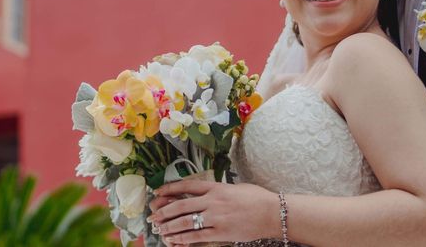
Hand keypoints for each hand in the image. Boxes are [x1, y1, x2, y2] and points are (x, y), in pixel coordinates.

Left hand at [149, 180, 277, 245]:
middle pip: (182, 205)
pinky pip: (197, 236)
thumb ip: (217, 190)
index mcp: (216, 187)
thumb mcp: (234, 187)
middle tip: (153, 216)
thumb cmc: (256, 198)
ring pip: (186, 222)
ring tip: (160, 230)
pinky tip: (175, 240)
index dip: (170, 189)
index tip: (158, 192)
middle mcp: (213, 200)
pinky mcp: (221, 232)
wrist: (272, 212)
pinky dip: (183, 238)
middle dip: (164, 211)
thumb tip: (203, 194)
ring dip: (170, 226)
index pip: (187, 186)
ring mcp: (216, 217)